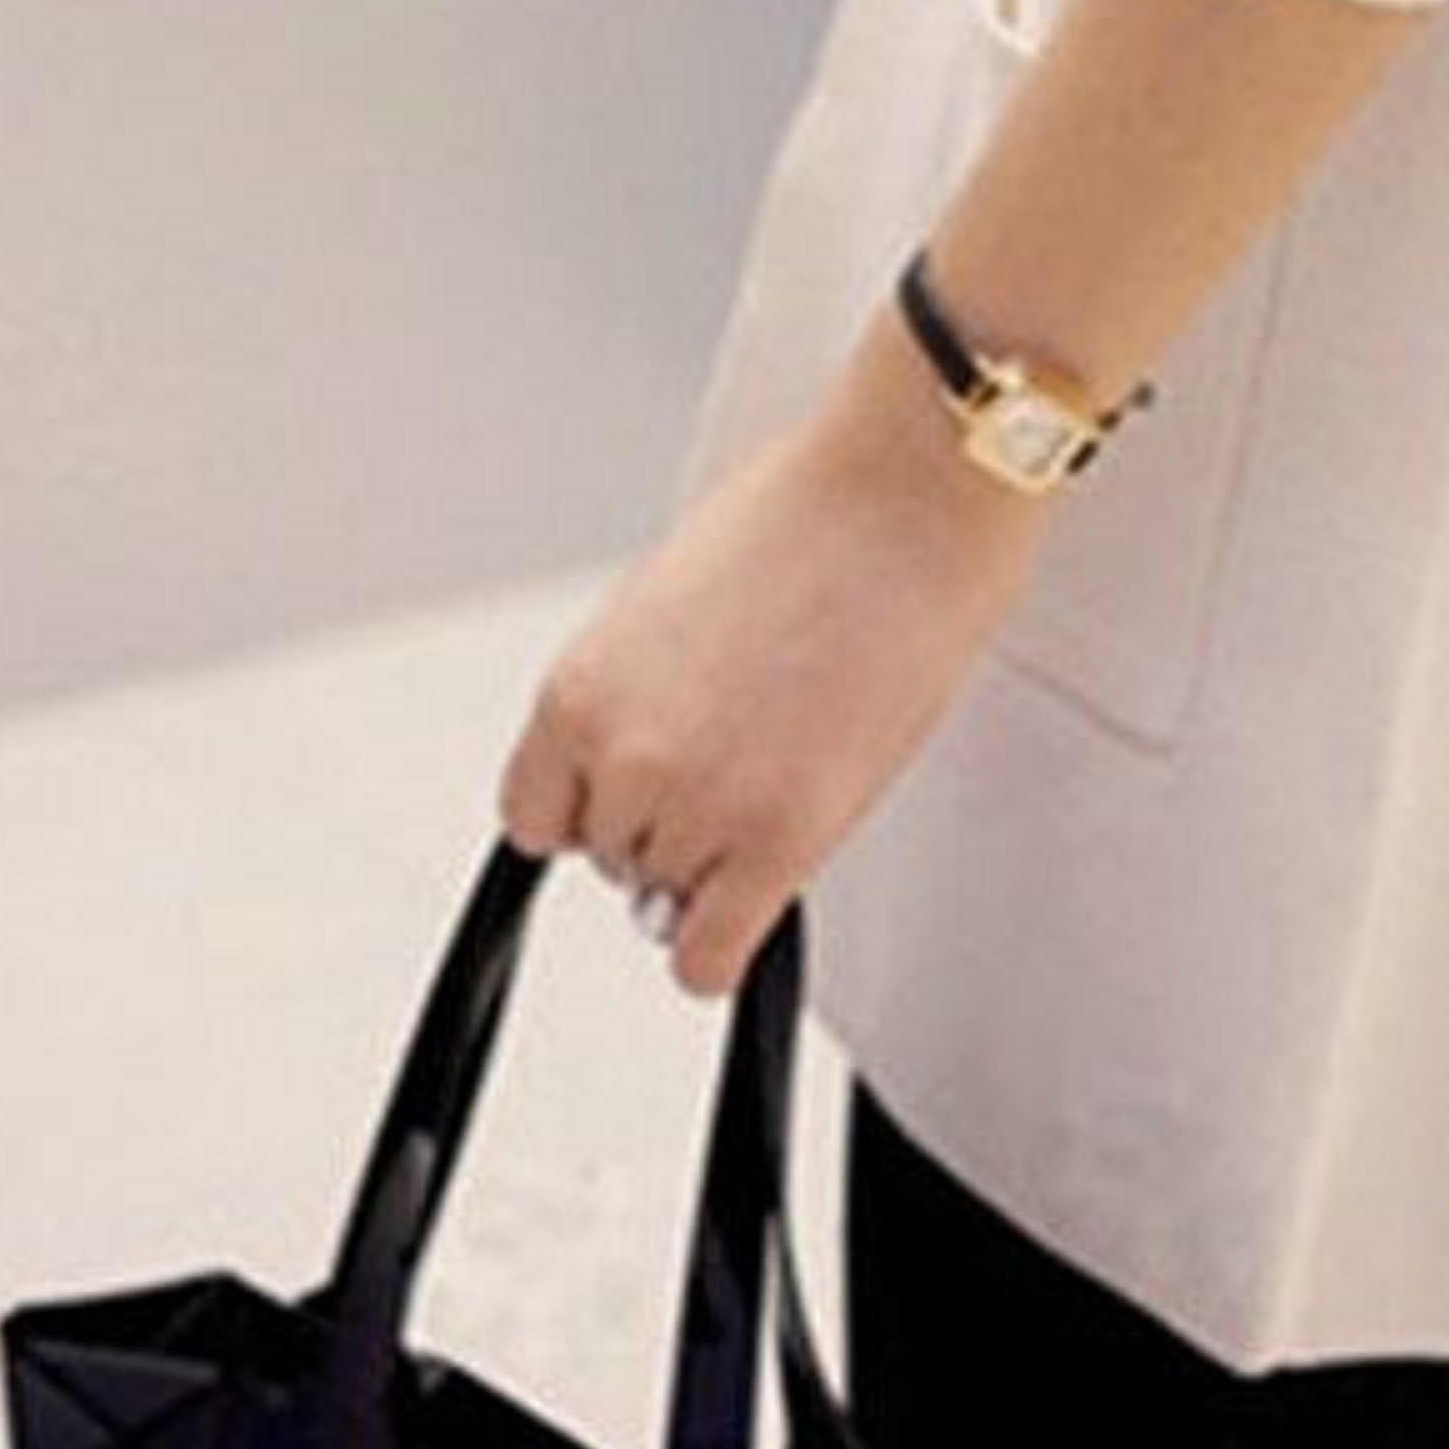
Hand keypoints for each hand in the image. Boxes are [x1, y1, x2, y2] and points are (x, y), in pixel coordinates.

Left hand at [493, 360, 1048, 1000]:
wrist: (910, 490)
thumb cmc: (815, 508)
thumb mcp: (673, 596)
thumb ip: (642, 690)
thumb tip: (663, 742)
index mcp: (579, 690)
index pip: (538, 815)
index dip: (601, 802)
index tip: (644, 791)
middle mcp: (622, 755)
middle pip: (616, 853)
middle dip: (679, 814)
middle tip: (752, 751)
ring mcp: (699, 803)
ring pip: (672, 899)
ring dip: (724, 857)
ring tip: (794, 766)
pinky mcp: (779, 839)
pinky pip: (708, 959)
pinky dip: (728, 943)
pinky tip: (762, 894)